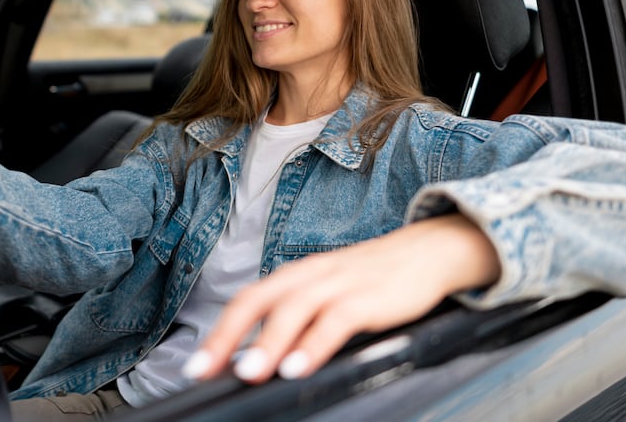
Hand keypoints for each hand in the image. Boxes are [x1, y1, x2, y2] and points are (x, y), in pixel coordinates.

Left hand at [183, 214, 499, 383]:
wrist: (428, 251)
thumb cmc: (373, 279)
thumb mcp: (330, 295)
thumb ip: (300, 322)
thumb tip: (264, 360)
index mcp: (296, 275)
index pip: (247, 300)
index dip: (219, 331)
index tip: (197, 366)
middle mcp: (311, 275)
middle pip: (258, 300)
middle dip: (227, 336)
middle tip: (204, 369)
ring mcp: (340, 282)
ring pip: (294, 308)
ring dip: (268, 342)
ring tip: (248, 373)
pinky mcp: (370, 296)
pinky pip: (337, 319)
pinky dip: (315, 344)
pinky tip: (300, 367)